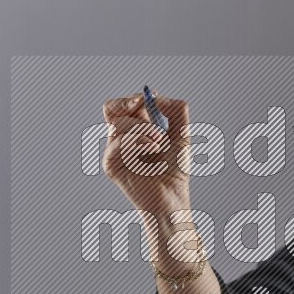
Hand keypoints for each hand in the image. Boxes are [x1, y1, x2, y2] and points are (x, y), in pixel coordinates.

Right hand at [101, 92, 192, 220]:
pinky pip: (115, 144)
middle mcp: (122, 138)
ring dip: (141, 127)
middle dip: (127, 103)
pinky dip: (136, 141)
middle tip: (143, 106)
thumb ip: (176, 110)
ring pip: (117, 124)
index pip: (125, 104)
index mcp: (136, 128)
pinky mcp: (111, 166)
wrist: (172, 197)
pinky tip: (153, 148)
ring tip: (159, 141)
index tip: (152, 98)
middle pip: (110, 109)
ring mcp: (115, 152)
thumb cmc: (175, 170)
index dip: (136, 97)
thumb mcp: (182, 134)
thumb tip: (156, 96)